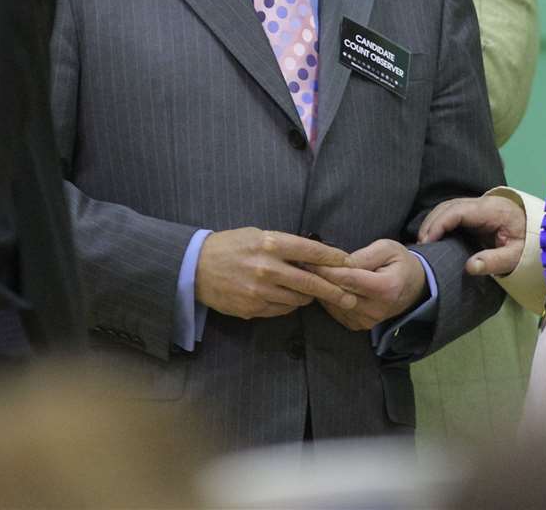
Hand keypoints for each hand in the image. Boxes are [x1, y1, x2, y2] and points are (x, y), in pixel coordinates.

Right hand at [194, 228, 356, 319]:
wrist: (195, 267)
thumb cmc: (230, 246)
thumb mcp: (257, 235)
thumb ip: (284, 246)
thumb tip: (314, 257)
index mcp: (270, 243)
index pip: (311, 251)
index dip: (333, 257)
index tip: (349, 262)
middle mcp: (267, 268)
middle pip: (311, 282)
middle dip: (334, 290)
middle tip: (350, 297)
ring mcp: (260, 291)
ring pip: (298, 299)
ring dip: (308, 296)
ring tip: (310, 292)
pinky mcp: (253, 308)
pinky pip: (282, 310)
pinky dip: (289, 304)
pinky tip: (286, 297)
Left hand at [312, 239, 426, 330]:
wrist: (414, 288)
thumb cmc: (400, 263)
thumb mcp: (387, 248)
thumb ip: (364, 256)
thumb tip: (340, 263)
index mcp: (386, 288)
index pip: (349, 279)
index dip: (326, 270)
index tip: (307, 259)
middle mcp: (376, 309)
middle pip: (339, 293)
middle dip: (319, 278)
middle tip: (302, 264)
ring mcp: (368, 321)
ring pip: (334, 304)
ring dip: (321, 289)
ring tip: (309, 273)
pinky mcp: (360, 326)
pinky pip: (336, 312)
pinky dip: (328, 299)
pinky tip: (324, 286)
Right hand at [417, 194, 527, 275]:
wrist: (539, 233)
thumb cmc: (528, 244)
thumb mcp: (515, 256)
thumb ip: (493, 262)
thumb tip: (469, 267)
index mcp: (492, 210)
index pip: (459, 210)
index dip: (440, 223)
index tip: (428, 241)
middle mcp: (483, 203)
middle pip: (449, 206)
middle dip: (431, 223)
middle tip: (421, 244)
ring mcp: (478, 206)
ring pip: (448, 207)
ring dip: (433, 221)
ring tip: (424, 242)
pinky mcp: (476, 212)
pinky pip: (453, 212)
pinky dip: (440, 222)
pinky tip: (434, 237)